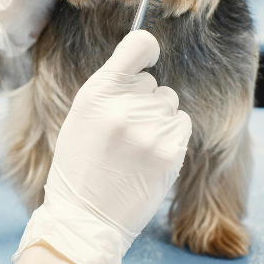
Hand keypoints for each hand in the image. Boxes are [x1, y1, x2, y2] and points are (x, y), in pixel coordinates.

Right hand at [11, 30, 191, 263]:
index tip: (147, 59)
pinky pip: (182, 124)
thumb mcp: (81, 117)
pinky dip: (170, 137)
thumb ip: (109, 88)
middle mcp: (124, 107)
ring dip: (157, 120)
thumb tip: (142, 65)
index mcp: (96, 94)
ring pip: (169, 104)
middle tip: (121, 132)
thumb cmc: (80, 166)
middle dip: (142, 101)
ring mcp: (150, 130)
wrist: (85, 217)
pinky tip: (149, 156)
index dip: (146, 48)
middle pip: (153, 83)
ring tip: (134, 147)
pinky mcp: (171, 152)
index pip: (138, 45)